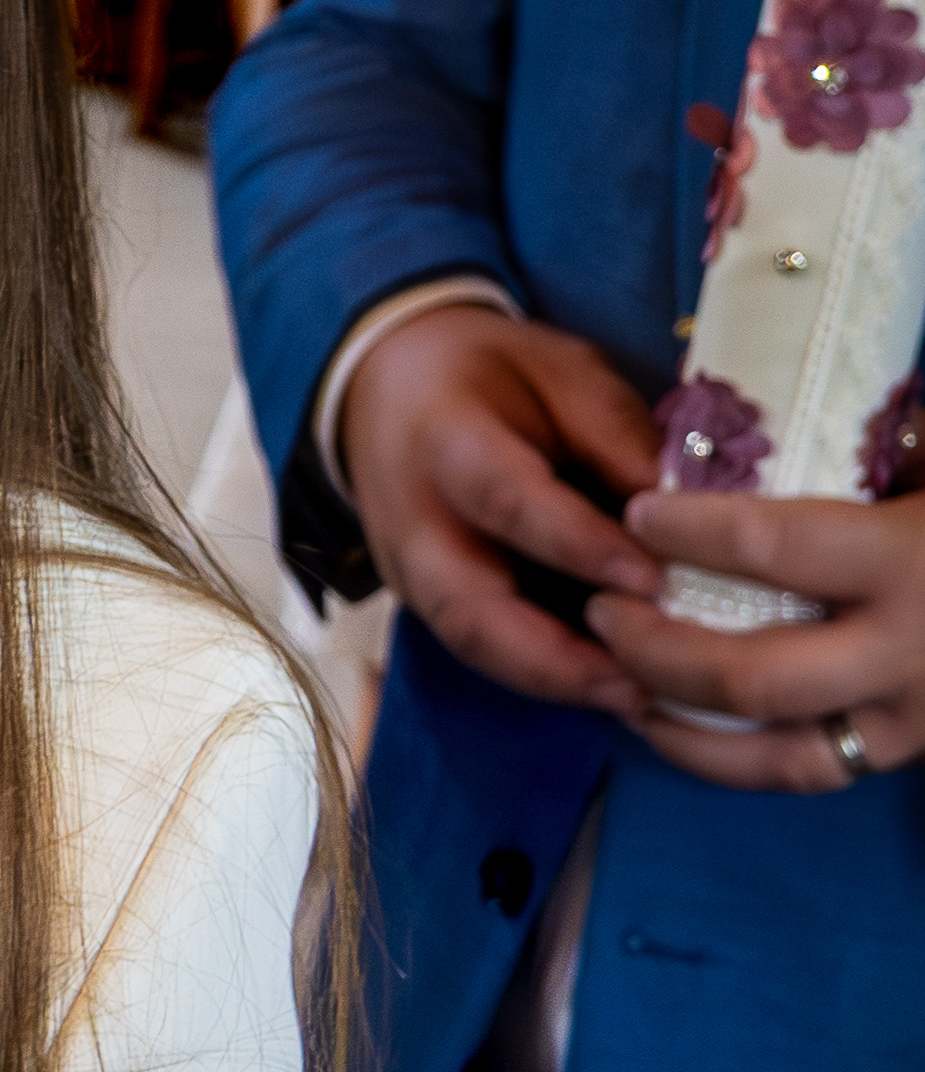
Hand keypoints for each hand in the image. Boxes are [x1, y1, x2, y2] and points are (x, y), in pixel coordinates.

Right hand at [342, 304, 661, 714]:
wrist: (389, 387)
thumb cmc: (491, 376)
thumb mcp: (562, 372)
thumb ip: (615, 434)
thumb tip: (683, 509)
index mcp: (445, 442)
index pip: (508, 502)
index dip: (577, 545)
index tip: (653, 581)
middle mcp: (413, 522)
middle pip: (468, 609)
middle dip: (555, 657)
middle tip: (640, 685)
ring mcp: (408, 572)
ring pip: (470, 645)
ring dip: (551, 681)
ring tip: (633, 699)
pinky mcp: (422, 602)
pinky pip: (480, 648)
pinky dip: (542, 676)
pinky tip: (605, 688)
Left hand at [592, 483, 924, 788]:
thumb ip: (863, 454)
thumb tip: (754, 442)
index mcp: (904, 563)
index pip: (772, 547)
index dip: (690, 531)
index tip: (636, 514)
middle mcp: (901, 654)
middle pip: (747, 675)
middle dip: (656, 650)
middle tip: (602, 612)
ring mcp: (904, 719)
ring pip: (766, 751)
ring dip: (678, 723)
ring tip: (620, 684)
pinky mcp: (902, 754)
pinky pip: (800, 772)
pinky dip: (726, 759)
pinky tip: (673, 726)